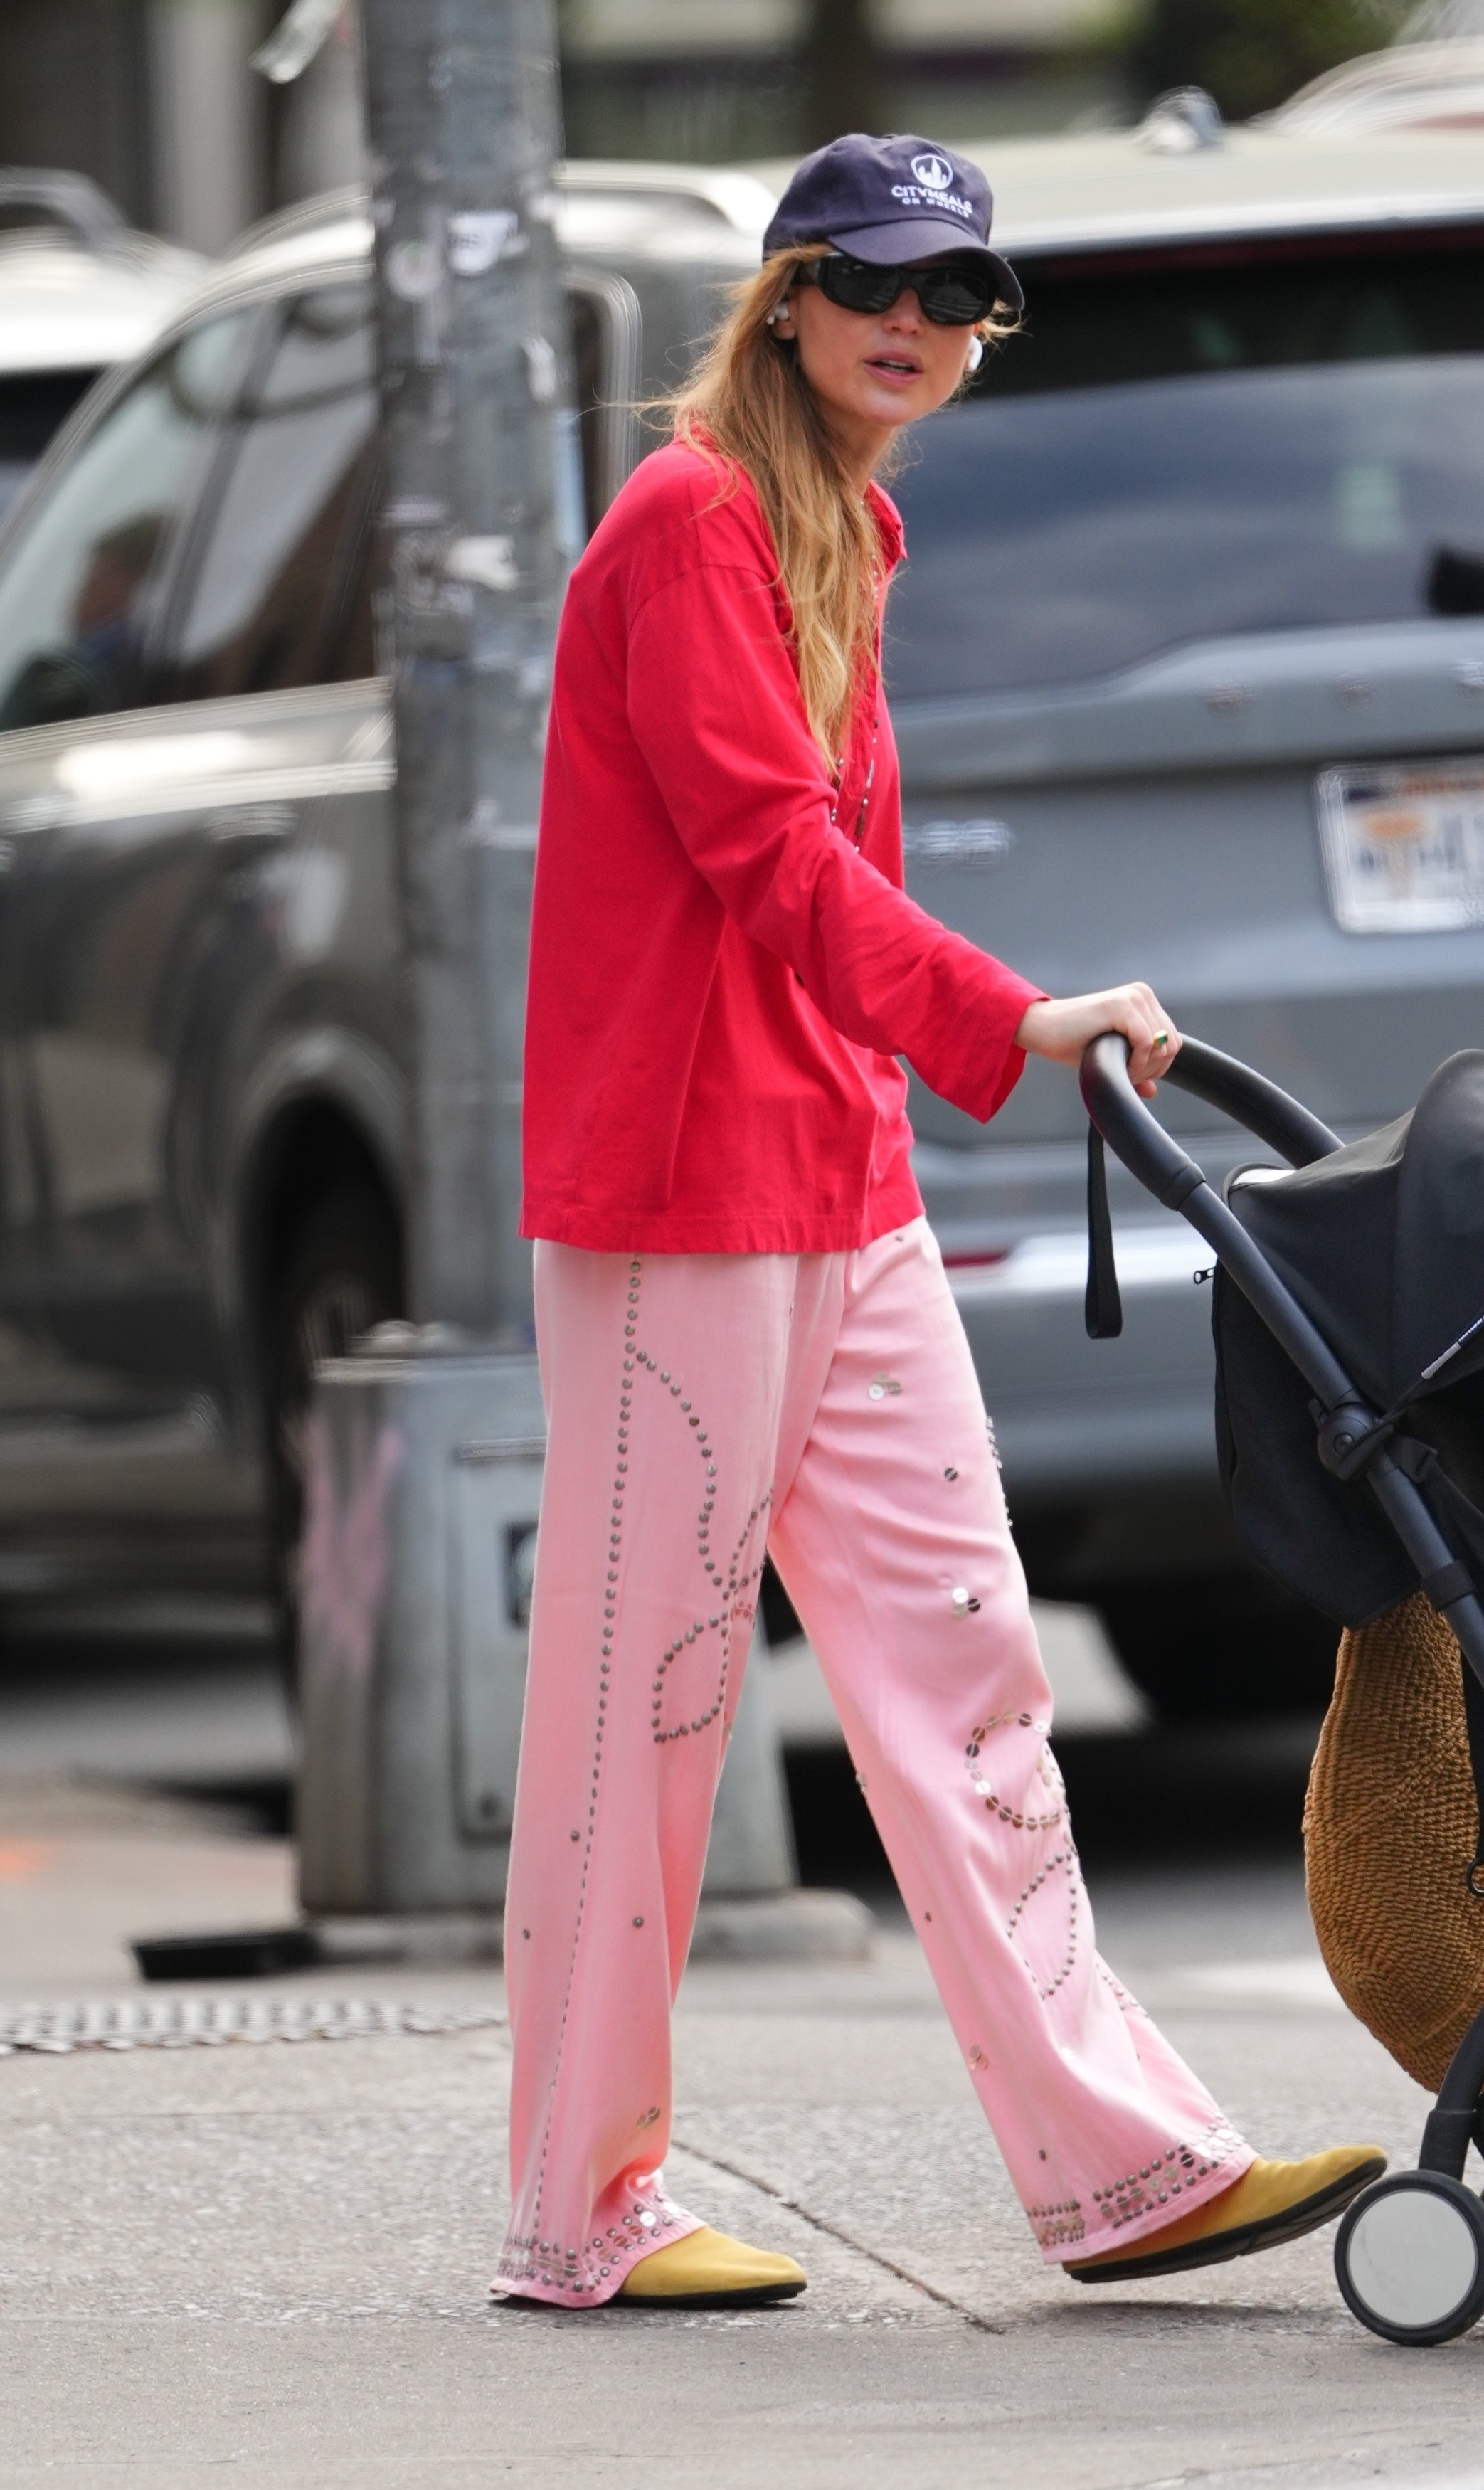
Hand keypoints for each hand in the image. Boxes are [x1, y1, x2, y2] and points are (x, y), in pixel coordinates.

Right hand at [1014, 985, 1179, 1098]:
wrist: (1042, 1029)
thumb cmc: (1073, 1041)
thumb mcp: (1111, 1056)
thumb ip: (1134, 1069)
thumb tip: (1153, 1091)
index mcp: (1144, 1001)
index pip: (1172, 1040)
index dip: (1158, 1066)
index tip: (1133, 1075)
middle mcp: (1142, 994)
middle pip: (1171, 1044)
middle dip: (1152, 1068)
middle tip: (1126, 1076)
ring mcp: (1133, 997)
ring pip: (1161, 1044)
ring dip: (1143, 1067)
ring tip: (1121, 1070)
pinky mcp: (1122, 1005)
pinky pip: (1146, 1042)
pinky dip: (1136, 1062)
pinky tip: (1120, 1065)